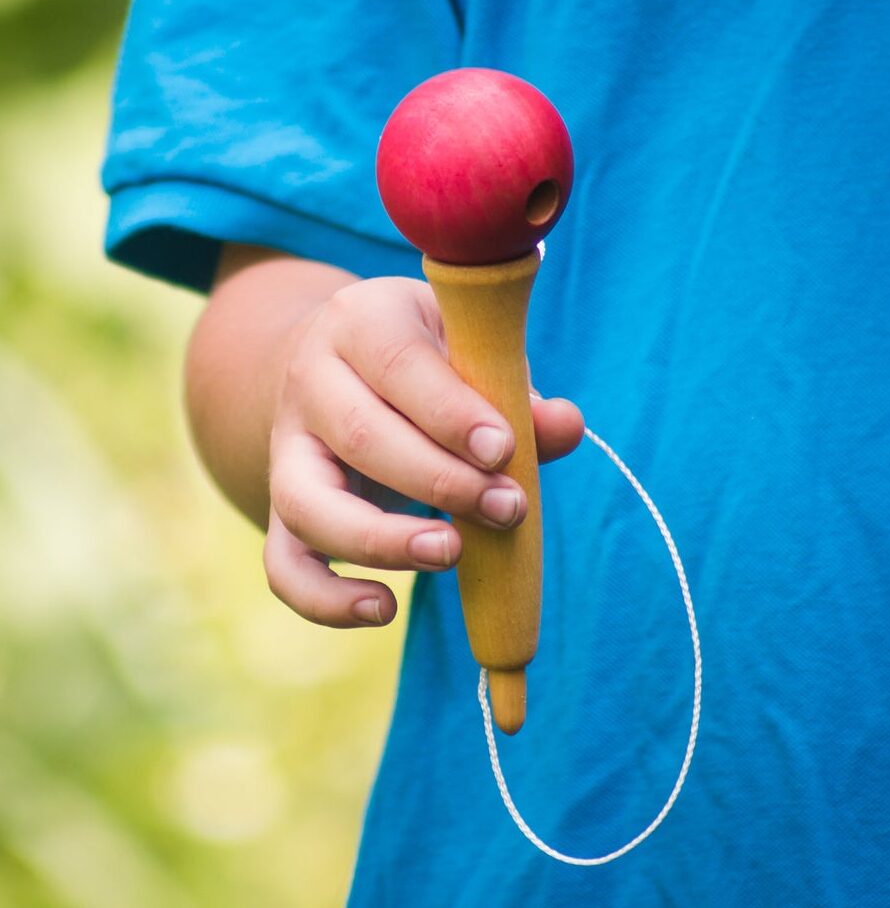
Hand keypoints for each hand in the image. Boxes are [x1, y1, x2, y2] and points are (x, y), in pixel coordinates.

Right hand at [264, 276, 582, 627]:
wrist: (343, 367)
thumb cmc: (429, 360)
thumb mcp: (469, 348)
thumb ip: (517, 389)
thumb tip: (566, 427)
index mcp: (361, 321)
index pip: (398, 363)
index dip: (451, 412)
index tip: (503, 451)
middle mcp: (309, 379)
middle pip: (359, 435)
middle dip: (440, 481)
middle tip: (506, 507)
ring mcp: (286, 448)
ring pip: (307, 503)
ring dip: (382, 540)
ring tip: (451, 552)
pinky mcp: (283, 506)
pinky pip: (284, 565)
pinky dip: (325, 600)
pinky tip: (384, 609)